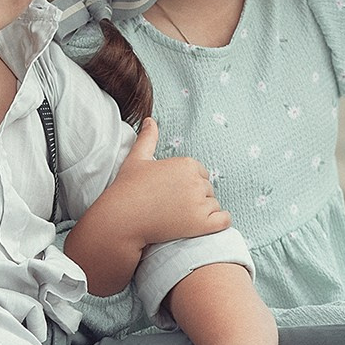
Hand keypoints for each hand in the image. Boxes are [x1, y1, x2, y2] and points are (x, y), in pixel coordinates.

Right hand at [112, 117, 230, 245]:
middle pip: (207, 189)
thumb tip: (150, 120)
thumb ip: (148, 138)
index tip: (174, 193)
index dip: (188, 184)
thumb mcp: (136, 158)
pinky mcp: (201, 223)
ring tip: (181, 218)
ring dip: (203, 212)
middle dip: (195, 198)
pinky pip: (223, 220)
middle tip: (175, 208)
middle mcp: (195, 181)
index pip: (200, 173)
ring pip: (213, 205)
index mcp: (185, 163)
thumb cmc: (126, 189)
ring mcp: (199, 202)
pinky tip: (206, 225)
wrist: (121, 219)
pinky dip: (219, 222)